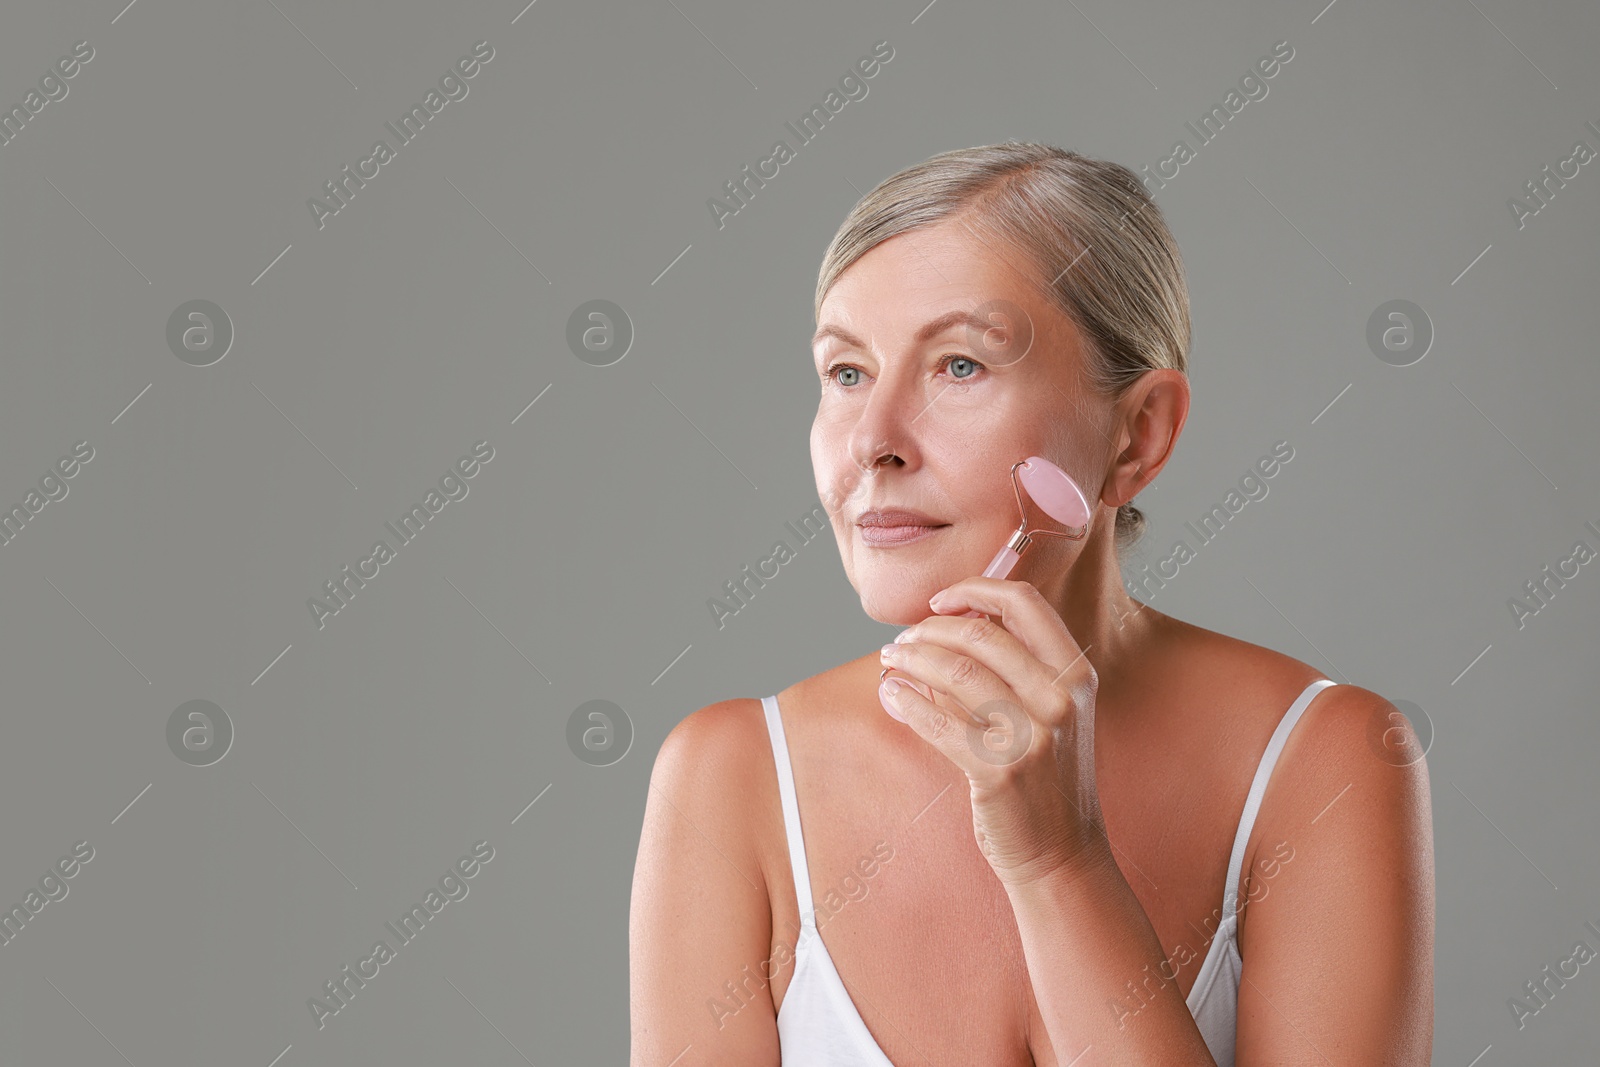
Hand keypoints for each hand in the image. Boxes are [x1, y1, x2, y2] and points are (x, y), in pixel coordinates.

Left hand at [878, 576, 1107, 887]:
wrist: (1062, 853)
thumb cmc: (1045, 778)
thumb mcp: (1047, 714)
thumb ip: (1007, 670)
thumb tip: (939, 630)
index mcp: (1075, 674)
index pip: (1025, 603)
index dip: (975, 589)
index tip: (940, 600)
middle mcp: (1060, 699)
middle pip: (980, 633)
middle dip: (929, 629)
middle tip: (903, 639)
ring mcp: (1032, 735)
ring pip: (955, 672)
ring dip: (911, 658)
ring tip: (890, 660)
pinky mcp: (999, 770)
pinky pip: (938, 721)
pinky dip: (906, 701)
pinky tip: (891, 694)